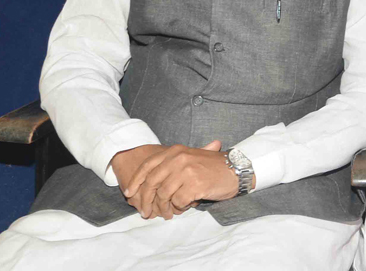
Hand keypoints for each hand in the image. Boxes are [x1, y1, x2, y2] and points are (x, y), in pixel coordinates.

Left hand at [124, 140, 238, 219]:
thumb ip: (170, 166)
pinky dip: (179, 207)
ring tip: (167, 214)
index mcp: (175, 151)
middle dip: (145, 199)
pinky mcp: (195, 184)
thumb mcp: (190, 159)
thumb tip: (147, 182)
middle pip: (152, 182)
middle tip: (144, 212)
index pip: (148, 165)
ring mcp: (186, 171)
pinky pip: (178, 202)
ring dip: (163, 208)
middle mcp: (178, 158)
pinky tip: (184, 207)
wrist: (236, 169)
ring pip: (164, 194)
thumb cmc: (212, 167)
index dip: (136, 180)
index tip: (129, 192)